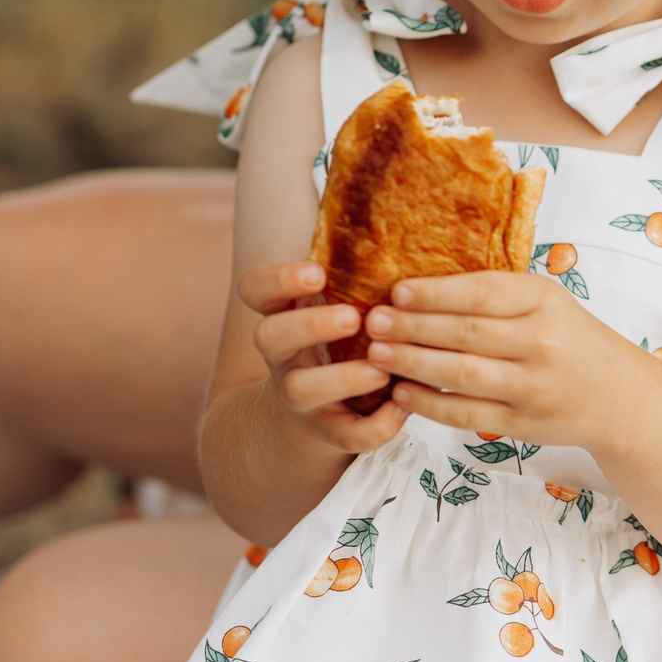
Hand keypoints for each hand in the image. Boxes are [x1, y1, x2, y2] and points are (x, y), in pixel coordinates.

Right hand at [237, 261, 410, 453]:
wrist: (323, 412)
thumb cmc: (344, 340)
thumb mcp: (339, 304)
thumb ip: (356, 275)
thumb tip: (406, 225)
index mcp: (284, 315)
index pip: (255, 290)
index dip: (277, 279)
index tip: (315, 271)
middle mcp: (284, 356)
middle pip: (269, 337)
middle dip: (309, 325)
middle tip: (352, 316)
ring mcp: (301, 397)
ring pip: (300, 390)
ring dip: (342, 377)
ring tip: (381, 367)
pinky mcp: (329, 431)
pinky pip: (346, 435)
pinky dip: (376, 425)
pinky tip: (403, 406)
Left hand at [363, 273, 661, 448]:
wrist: (618, 396)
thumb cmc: (570, 338)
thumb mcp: (546, 301)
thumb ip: (496, 294)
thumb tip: (421, 288)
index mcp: (545, 301)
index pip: (481, 294)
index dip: (434, 293)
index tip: (396, 291)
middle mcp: (541, 343)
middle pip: (465, 333)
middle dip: (412, 328)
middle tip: (373, 322)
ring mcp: (533, 387)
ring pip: (461, 375)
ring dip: (413, 364)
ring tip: (376, 355)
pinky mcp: (523, 423)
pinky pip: (466, 413)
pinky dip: (429, 404)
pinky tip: (402, 392)